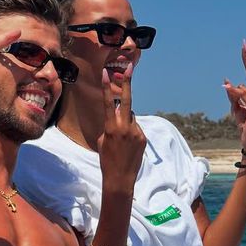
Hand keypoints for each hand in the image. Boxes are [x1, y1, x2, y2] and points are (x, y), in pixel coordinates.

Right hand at [97, 65, 145, 189]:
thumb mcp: (102, 141)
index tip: (106, 72)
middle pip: (127, 99)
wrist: (120, 178)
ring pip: (131, 118)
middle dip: (127, 82)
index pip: (109, 102)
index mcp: (111, 128)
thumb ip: (110, 126)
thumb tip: (118, 116)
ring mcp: (136, 132)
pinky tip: (128, 146)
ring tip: (121, 140)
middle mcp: (125, 127)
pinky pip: (136, 128)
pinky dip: (131, 132)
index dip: (107, 87)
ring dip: (126, 122)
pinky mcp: (143, 138)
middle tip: (129, 67)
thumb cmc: (106, 160)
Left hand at [222, 41, 245, 155]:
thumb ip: (232, 95)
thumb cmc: (245, 124)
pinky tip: (234, 100)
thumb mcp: (235, 108)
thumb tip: (227, 81)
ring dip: (233, 100)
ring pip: (239, 89)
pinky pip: (240, 95)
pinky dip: (233, 96)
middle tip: (243, 43)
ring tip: (240, 114)